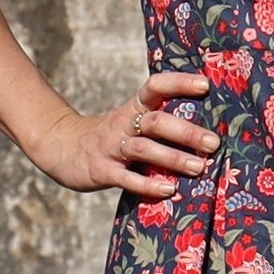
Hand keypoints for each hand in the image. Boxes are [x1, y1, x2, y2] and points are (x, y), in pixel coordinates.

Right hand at [28, 70, 220, 196]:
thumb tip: (208, 127)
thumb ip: (161, 121)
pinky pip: (126, 179)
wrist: (61, 147)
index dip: (179, 83)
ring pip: (143, 149)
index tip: (205, 86)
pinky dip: (147, 185)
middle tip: (213, 142)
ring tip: (198, 167)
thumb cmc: (112, 136)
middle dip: (185, 132)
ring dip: (172, 158)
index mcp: (133, 107)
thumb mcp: (131, 120)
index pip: (155, 87)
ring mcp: (111, 148)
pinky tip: (169, 190)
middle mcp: (123, 124)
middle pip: (155, 122)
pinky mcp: (101, 171)